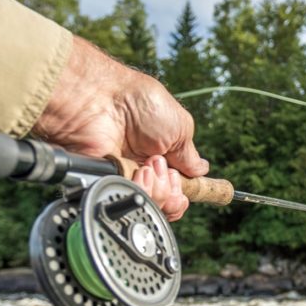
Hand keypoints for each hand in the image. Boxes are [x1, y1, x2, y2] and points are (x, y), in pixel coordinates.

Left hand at [32, 37, 208, 220]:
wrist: (105, 100)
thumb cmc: (141, 103)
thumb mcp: (180, 127)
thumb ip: (190, 156)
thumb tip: (201, 171)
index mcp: (161, 156)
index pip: (176, 188)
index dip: (183, 191)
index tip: (185, 181)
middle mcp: (144, 169)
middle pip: (167, 203)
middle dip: (174, 192)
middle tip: (166, 170)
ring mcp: (126, 177)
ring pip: (152, 205)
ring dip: (159, 189)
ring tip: (149, 167)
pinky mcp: (109, 182)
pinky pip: (131, 201)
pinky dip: (142, 191)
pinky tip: (140, 173)